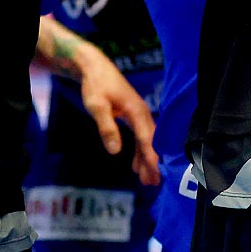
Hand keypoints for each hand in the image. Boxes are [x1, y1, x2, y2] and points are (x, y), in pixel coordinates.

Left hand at [56, 27, 160, 185]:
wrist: (95, 67)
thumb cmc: (96, 85)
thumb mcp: (97, 106)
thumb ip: (107, 127)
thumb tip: (115, 151)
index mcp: (136, 111)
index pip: (147, 138)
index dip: (151, 157)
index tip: (156, 172)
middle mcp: (141, 113)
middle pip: (150, 142)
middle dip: (152, 163)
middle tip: (153, 183)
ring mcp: (138, 114)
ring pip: (146, 141)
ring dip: (146, 159)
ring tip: (147, 180)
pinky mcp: (132, 115)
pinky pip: (140, 136)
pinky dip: (139, 151)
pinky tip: (135, 165)